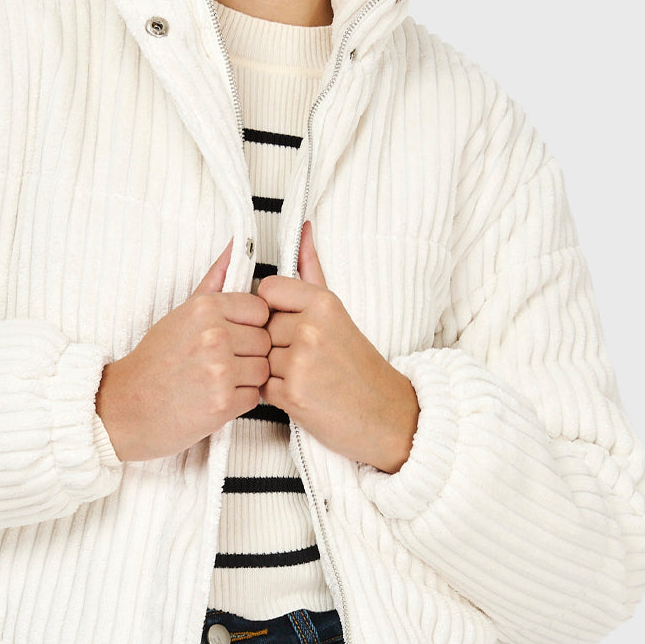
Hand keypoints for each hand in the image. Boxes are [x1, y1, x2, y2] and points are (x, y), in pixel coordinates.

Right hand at [96, 241, 272, 460]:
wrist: (127, 406)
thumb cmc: (154, 362)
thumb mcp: (180, 313)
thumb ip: (214, 281)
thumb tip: (236, 247)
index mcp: (205, 308)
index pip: (260, 310)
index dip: (248, 326)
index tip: (229, 335)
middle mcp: (214, 335)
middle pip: (265, 342)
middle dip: (247, 354)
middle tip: (218, 362)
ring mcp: (219, 370)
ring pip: (263, 370)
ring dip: (245, 379)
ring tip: (216, 380)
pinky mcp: (222, 403)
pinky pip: (254, 397)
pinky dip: (237, 401)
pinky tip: (214, 397)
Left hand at [258, 222, 418, 472]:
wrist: (386, 415)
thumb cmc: (359, 365)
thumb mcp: (337, 311)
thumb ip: (312, 269)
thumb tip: (302, 228)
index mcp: (323, 302)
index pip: (266, 290)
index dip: (273, 310)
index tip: (292, 324)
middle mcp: (310, 328)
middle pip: (261, 327)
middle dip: (275, 344)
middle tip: (307, 358)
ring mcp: (300, 362)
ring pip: (258, 357)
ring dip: (274, 371)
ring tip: (306, 377)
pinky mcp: (292, 395)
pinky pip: (261, 387)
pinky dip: (276, 394)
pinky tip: (303, 394)